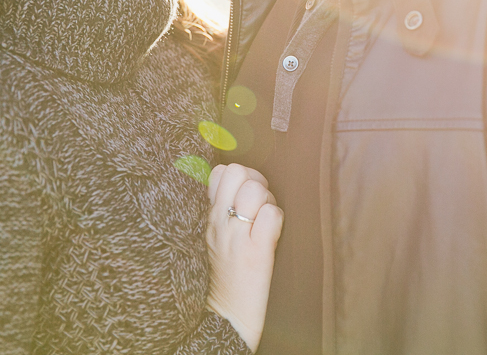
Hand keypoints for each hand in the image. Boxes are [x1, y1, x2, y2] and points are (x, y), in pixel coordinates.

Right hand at [205, 163, 282, 351]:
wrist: (227, 315)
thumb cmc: (228, 273)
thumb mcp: (216, 235)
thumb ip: (224, 208)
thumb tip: (245, 182)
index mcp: (210, 217)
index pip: (221, 171)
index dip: (241, 177)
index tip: (246, 196)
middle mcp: (219, 223)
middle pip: (239, 172)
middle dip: (257, 183)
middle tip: (260, 207)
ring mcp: (236, 237)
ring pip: (257, 190)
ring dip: (269, 201)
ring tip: (265, 222)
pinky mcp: (255, 253)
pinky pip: (272, 215)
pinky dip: (277, 220)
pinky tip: (271, 235)